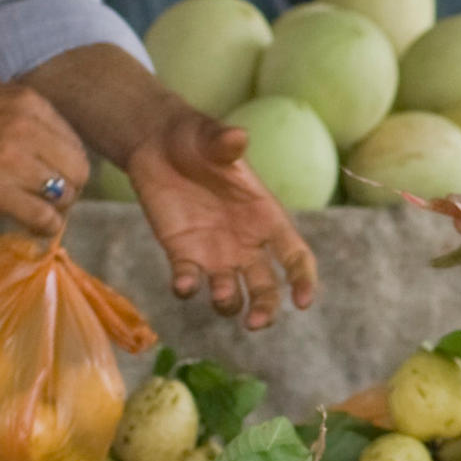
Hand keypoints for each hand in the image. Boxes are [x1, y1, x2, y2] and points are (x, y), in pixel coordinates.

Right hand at [0, 79, 89, 235]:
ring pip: (63, 194)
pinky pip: (41, 217)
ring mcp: (10, 157)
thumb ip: (18, 112)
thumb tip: (45, 137)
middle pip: (77, 169)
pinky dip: (44, 228)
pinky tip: (33, 230)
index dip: (66, 166)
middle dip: (68, 189)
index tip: (53, 180)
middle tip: (50, 202)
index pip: (72, 141)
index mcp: (25, 101)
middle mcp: (24, 125)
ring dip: (55, 210)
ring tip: (38, 216)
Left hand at [126, 113, 319, 329]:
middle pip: (266, 287)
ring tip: (221, 296)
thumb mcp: (211, 137)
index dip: (303, 280)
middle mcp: (245, 243)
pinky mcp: (182, 255)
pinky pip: (189, 280)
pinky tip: (183, 283)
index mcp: (265, 217)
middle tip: (255, 323)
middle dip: (266, 308)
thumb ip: (225, 144)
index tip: (303, 301)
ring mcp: (214, 254)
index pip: (295, 256)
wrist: (157, 145)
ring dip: (229, 303)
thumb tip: (238, 137)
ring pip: (231, 293)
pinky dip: (187, 287)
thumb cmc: (196, 139)